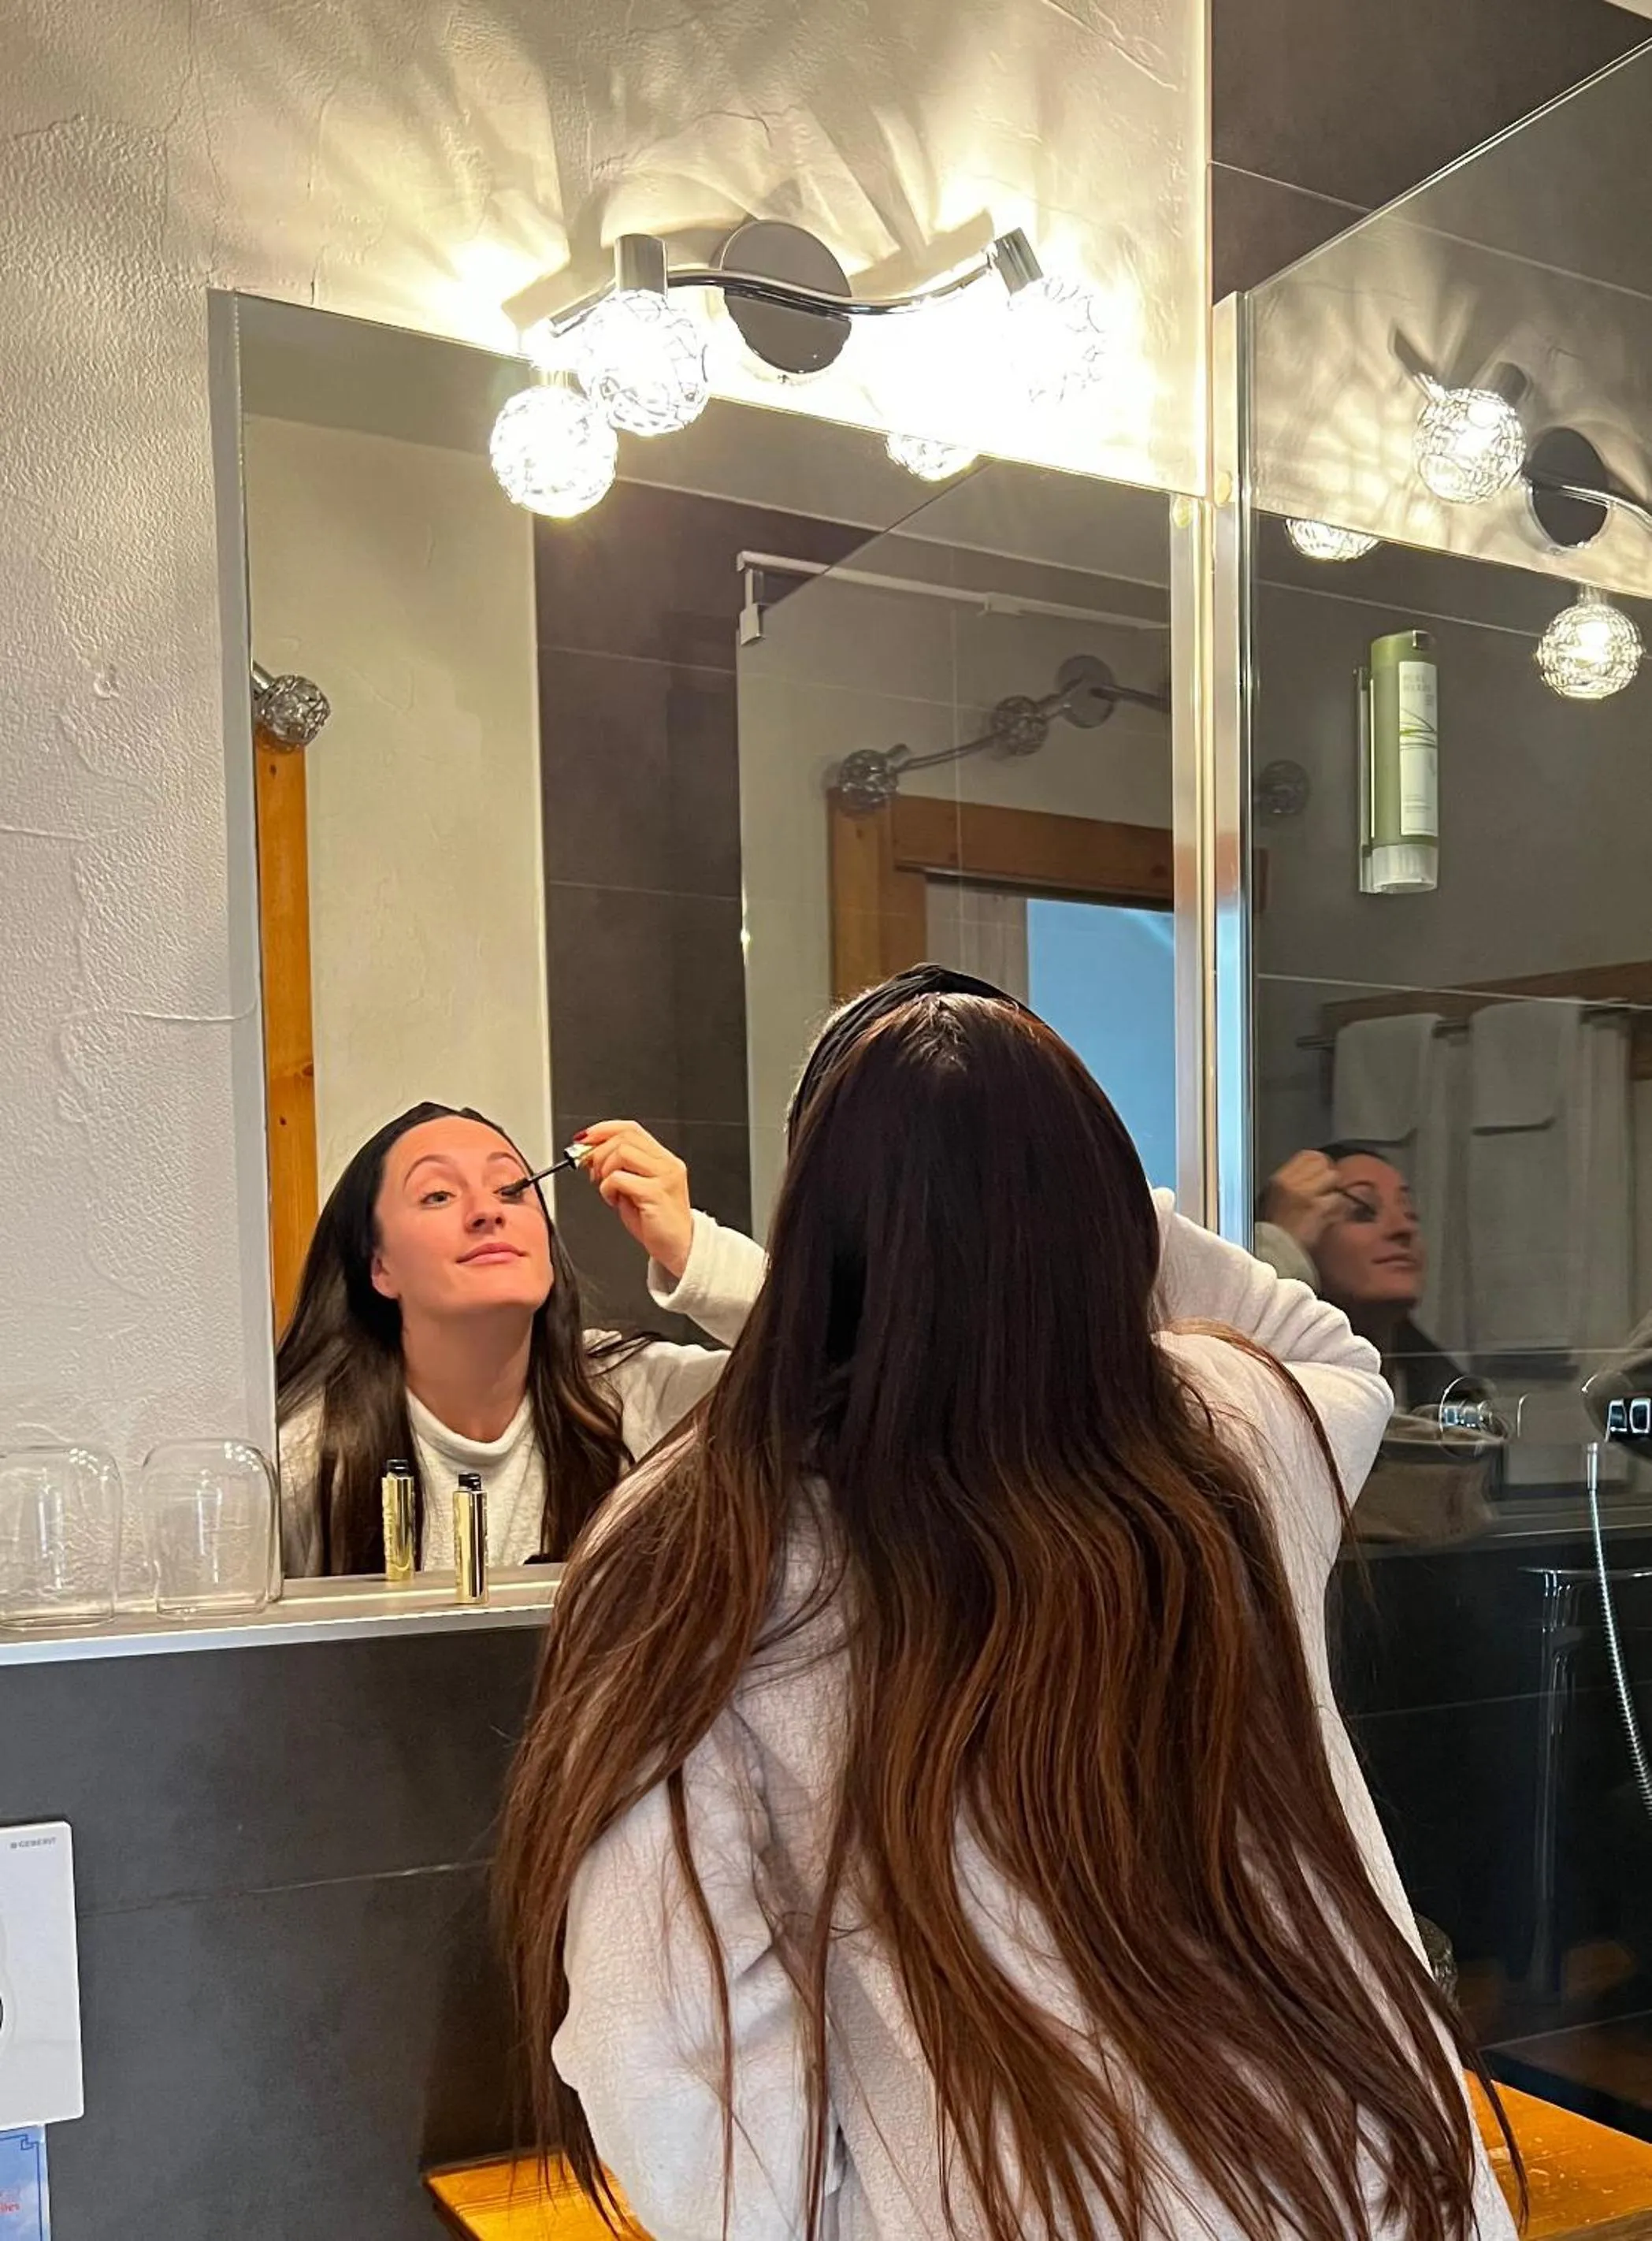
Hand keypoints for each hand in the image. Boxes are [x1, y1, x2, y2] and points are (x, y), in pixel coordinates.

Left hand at [577, 1121, 693, 1281]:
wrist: (679, 1249)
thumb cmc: (657, 1224)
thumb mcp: (633, 1190)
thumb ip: (617, 1170)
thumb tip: (590, 1156)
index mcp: (663, 1159)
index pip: (631, 1129)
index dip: (603, 1130)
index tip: (584, 1139)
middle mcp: (667, 1164)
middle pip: (625, 1137)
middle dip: (599, 1151)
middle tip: (592, 1171)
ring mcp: (664, 1177)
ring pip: (622, 1153)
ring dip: (604, 1170)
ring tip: (608, 1190)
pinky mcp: (656, 1193)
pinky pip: (619, 1178)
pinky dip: (607, 1188)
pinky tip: (614, 1201)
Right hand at [1261, 1150, 1343, 1251]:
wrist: (1276, 1254)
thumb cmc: (1276, 1231)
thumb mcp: (1276, 1199)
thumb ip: (1294, 1184)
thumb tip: (1317, 1175)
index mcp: (1280, 1179)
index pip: (1308, 1156)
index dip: (1321, 1163)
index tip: (1323, 1174)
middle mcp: (1292, 1183)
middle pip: (1323, 1163)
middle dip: (1330, 1176)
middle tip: (1330, 1191)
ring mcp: (1306, 1195)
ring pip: (1334, 1177)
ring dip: (1336, 1190)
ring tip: (1331, 1204)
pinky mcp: (1319, 1209)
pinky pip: (1340, 1200)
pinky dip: (1342, 1208)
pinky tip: (1336, 1216)